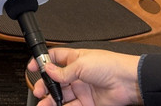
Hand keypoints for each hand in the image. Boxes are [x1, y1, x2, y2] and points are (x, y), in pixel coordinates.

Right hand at [28, 48, 143, 105]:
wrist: (128, 82)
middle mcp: (77, 74)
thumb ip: (63, 71)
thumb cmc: (110, 65)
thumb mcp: (82, 64)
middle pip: (55, 80)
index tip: (32, 67)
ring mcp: (82, 89)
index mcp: (74, 59)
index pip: (54, 58)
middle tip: (38, 90)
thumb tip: (48, 71)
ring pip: (62, 95)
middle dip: (45, 85)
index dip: (42, 62)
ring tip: (43, 103)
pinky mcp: (88, 102)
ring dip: (51, 99)